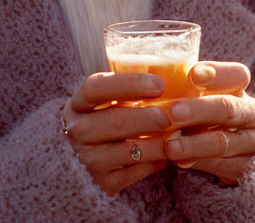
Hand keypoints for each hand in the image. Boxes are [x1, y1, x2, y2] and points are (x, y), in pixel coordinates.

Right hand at [63, 72, 173, 195]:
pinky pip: (133, 174)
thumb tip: (170, 71)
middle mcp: (77, 131)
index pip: (96, 88)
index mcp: (77, 103)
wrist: (83, 156)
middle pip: (114, 122)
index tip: (159, 84)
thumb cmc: (104, 116)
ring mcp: (87, 159)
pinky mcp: (101, 183)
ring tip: (177, 135)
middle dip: (147, 118)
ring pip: (127, 151)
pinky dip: (154, 163)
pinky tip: (168, 154)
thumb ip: (127, 87)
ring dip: (157, 144)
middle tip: (171, 115)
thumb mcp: (105, 99)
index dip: (129, 84)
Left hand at [163, 62, 254, 183]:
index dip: (218, 73)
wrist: (247, 155)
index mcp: (242, 91)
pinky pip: (220, 165)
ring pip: (223, 141)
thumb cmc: (214, 116)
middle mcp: (254, 114)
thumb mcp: (209, 99)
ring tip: (170, 146)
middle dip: (200, 110)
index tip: (193, 74)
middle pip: (229, 109)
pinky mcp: (246, 169)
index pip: (237, 75)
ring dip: (194, 144)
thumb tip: (152, 84)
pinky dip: (198, 163)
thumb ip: (190, 91)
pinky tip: (179, 162)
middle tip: (174, 112)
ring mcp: (252, 143)